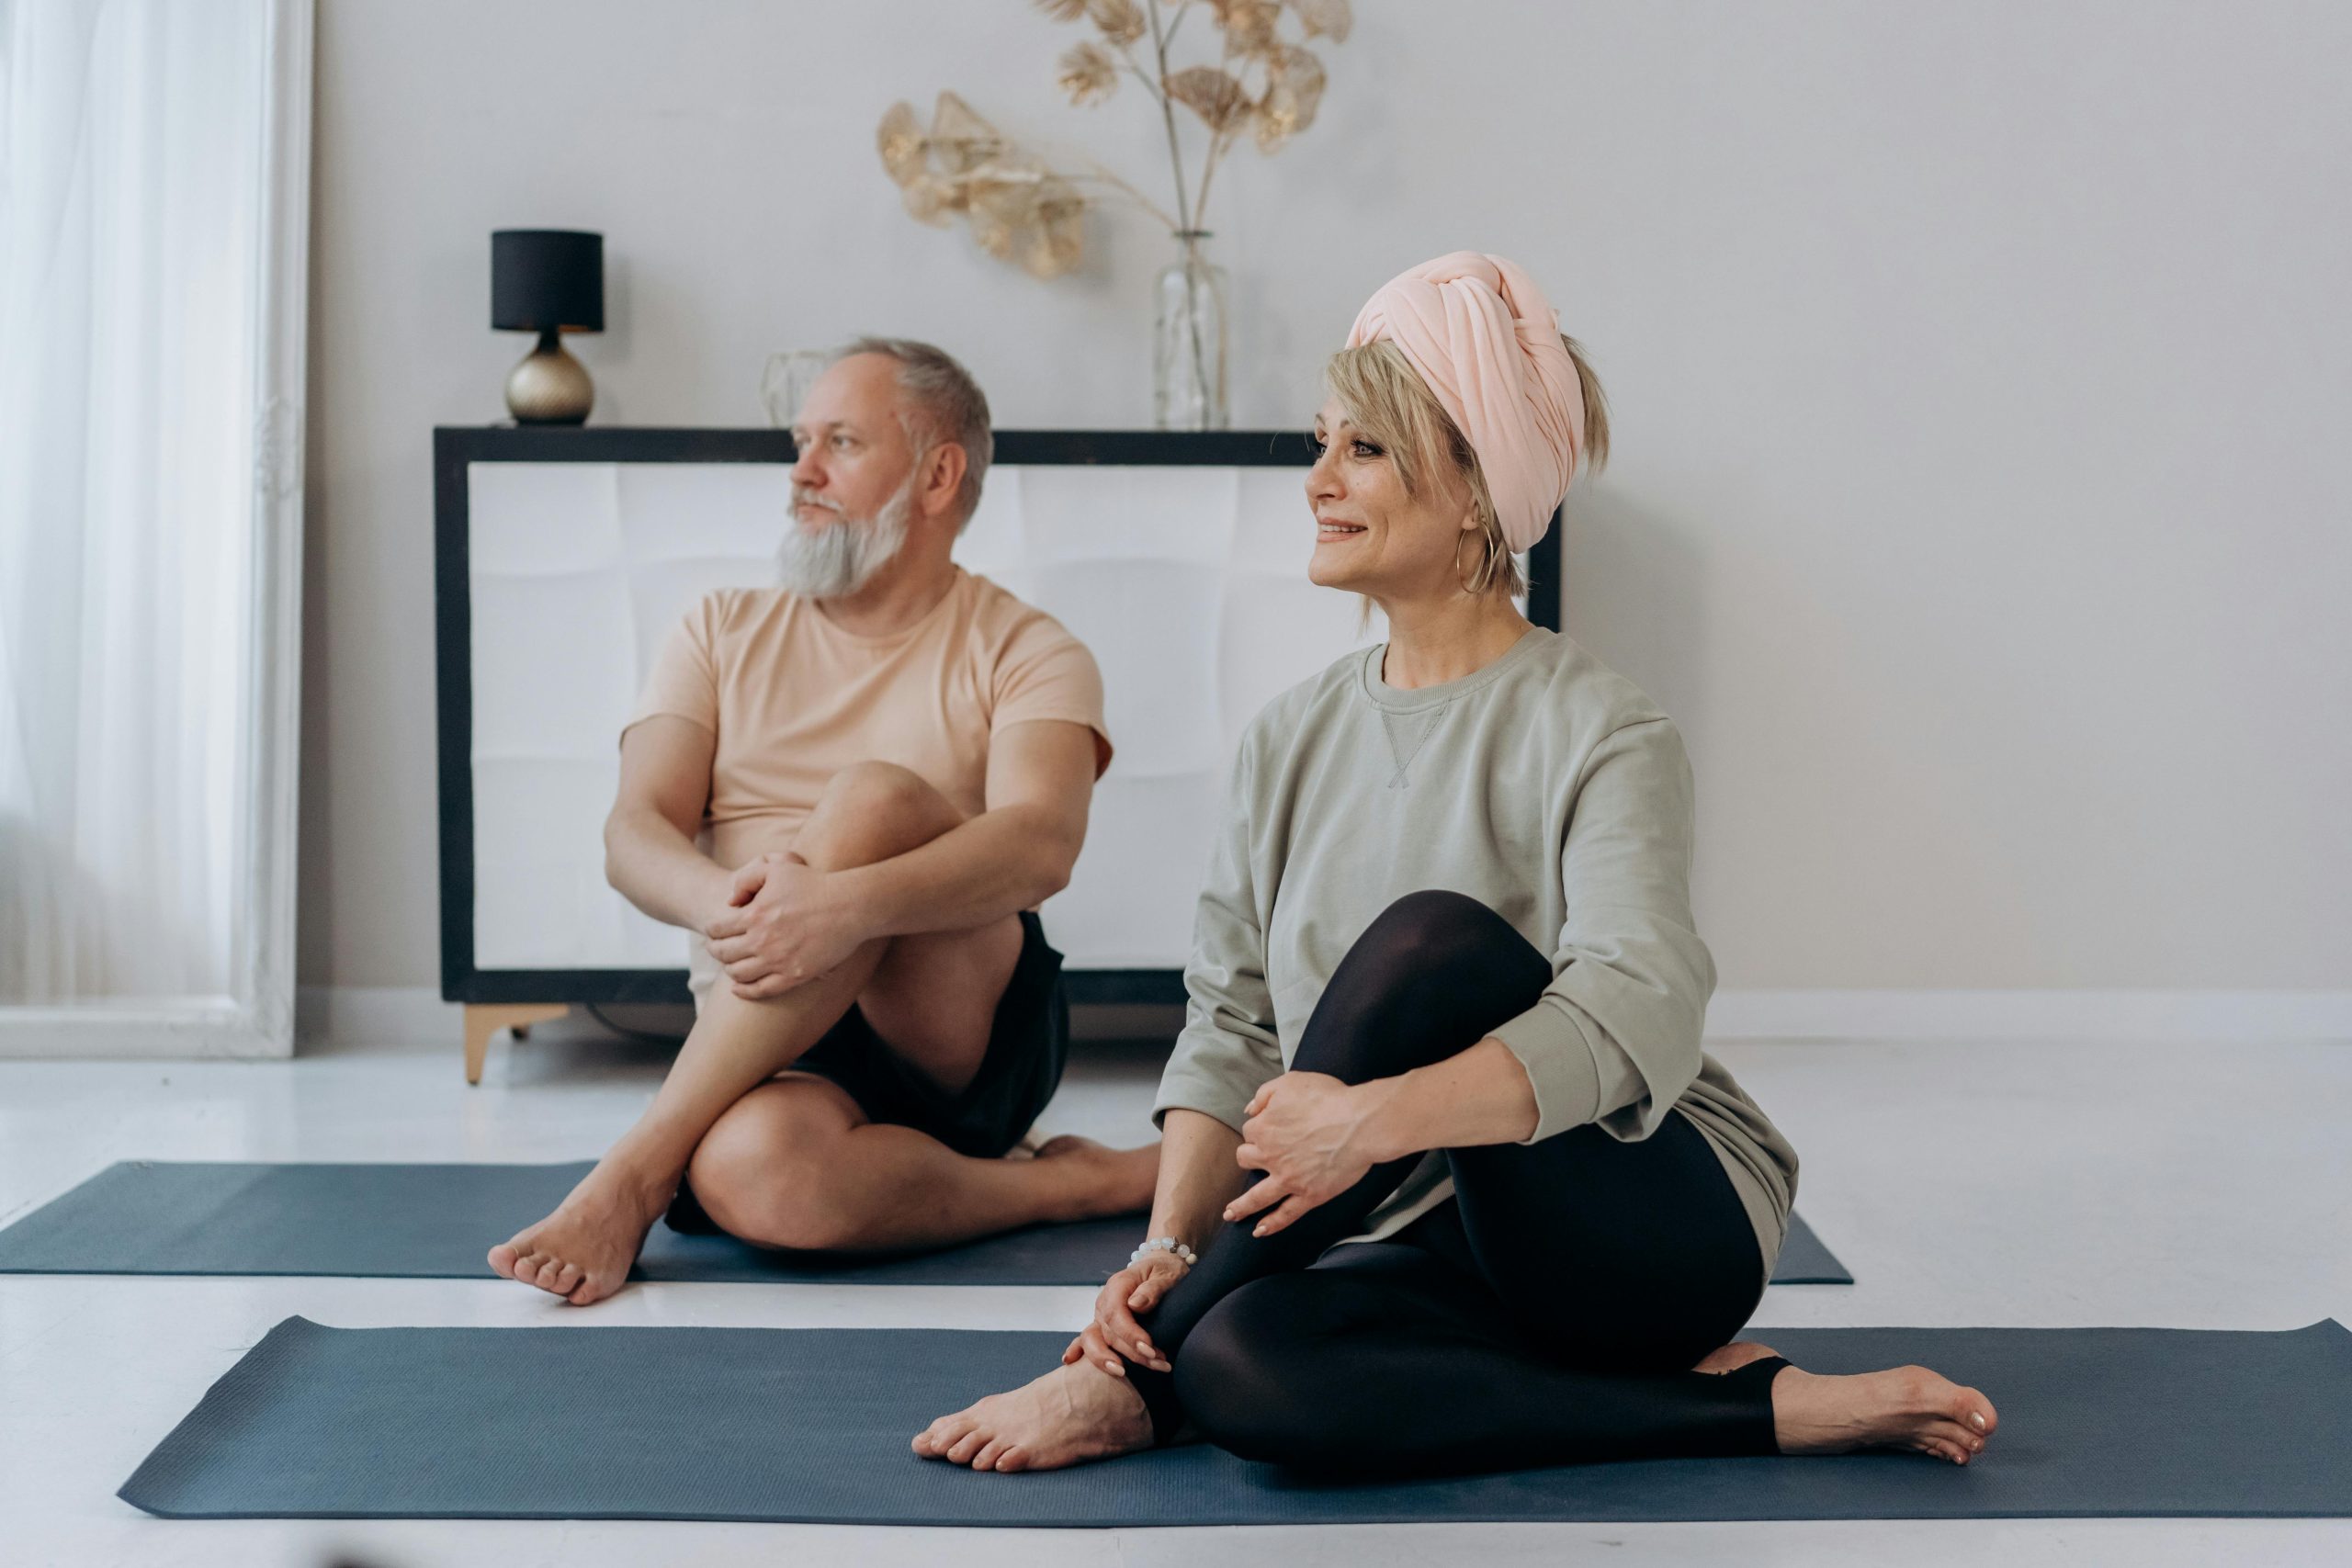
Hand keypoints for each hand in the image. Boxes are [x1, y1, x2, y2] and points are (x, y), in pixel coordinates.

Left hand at [700, 850, 865, 999]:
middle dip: (715, 950)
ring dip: (729, 970)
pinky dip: (744, 991)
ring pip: (738, 974)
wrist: (849, 907)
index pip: (717, 930)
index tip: (714, 932)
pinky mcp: (794, 976)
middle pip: (723, 953)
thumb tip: (730, 902)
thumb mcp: (777, 867)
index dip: (711, 931)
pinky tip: (738, 988)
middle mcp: (761, 941)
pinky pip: (760, 990)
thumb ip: (747, 879)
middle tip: (717, 948)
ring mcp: (777, 961)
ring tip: (731, 964)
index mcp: (754, 915)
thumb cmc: (814, 884)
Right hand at [1060, 1252, 1187, 1376]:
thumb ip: (1153, 1289)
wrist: (1158, 1269)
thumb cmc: (1164, 1271)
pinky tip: (1070, 1361)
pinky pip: (1085, 1339)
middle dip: (1130, 1353)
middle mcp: (1104, 1301)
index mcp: (1119, 1285)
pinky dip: (1077, 1350)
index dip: (1130, 1334)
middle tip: (1157, 1363)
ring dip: (1110, 1361)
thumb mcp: (1166, 1275)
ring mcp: (1100, 1315)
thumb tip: (1135, 1305)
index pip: (1116, 1313)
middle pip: (1109, 1332)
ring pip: (1096, 1341)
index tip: (1149, 1349)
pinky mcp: (1102, 1326)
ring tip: (1127, 1374)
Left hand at [1224, 1071, 1386, 1238]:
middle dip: (1250, 1157)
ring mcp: (1288, 1179)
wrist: (1359, 1123)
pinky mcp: (1309, 1196)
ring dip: (1240, 1206)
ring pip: (1256, 1197)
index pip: (1250, 1130)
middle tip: (1256, 1159)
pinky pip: (1285, 1214)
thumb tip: (1250, 1109)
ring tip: (1230, 1214)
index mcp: (1264, 1128)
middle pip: (1246, 1159)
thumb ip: (1264, 1094)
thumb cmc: (1329, 1098)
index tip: (1272, 1125)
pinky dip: (1271, 1224)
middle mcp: (1270, 1156)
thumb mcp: (1291, 1082)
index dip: (1261, 1127)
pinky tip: (1259, 1231)